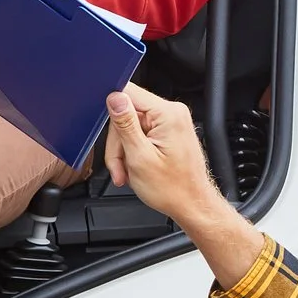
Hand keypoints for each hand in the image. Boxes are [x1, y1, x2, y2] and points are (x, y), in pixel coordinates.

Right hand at [104, 83, 219, 220]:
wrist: (191, 205)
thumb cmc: (173, 189)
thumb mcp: (140, 157)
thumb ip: (125, 125)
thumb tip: (114, 97)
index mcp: (168, 114)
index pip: (129, 92)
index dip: (111, 109)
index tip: (106, 129)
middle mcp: (173, 113)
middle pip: (127, 113)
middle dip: (118, 142)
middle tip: (120, 166)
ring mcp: (171, 123)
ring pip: (130, 127)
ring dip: (124, 151)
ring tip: (128, 172)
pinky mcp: (168, 132)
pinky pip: (140, 134)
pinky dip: (133, 152)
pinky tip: (135, 167)